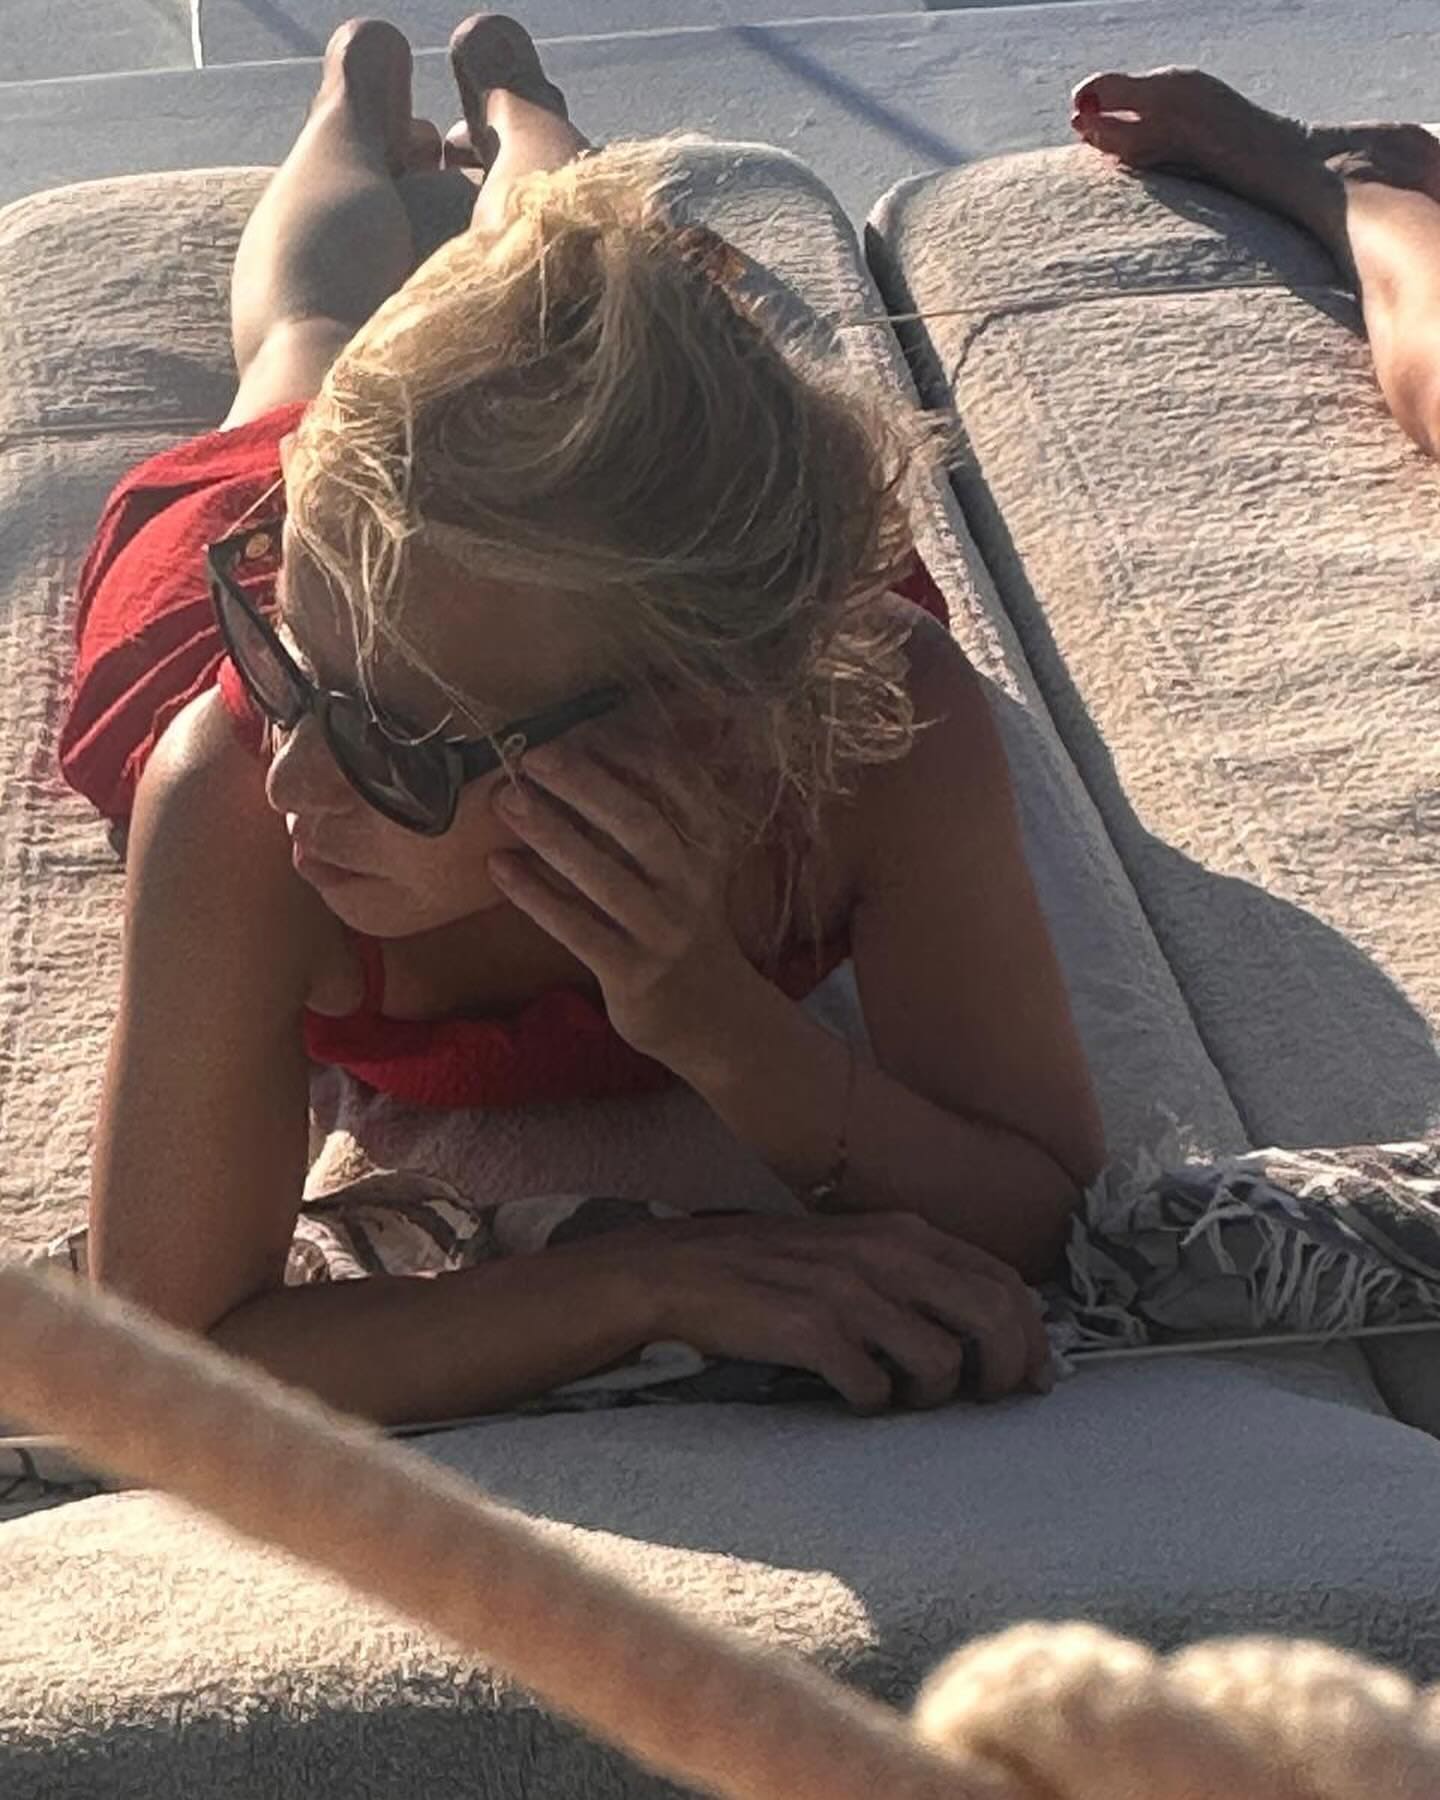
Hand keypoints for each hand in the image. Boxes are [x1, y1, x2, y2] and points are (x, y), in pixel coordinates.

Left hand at [487, 709, 757, 1062]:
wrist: (711, 1015)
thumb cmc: (681, 925)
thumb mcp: (688, 867)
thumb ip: (655, 816)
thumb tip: (588, 752)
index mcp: (710, 847)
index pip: (678, 786)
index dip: (630, 753)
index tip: (582, 723)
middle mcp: (693, 885)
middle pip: (639, 824)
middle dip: (584, 784)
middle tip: (532, 755)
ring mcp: (664, 932)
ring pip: (603, 876)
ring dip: (550, 834)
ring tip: (505, 801)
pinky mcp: (633, 973)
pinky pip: (577, 928)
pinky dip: (535, 896)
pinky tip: (499, 867)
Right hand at [554, 1208, 1055, 1409]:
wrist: (679, 1270)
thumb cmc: (776, 1268)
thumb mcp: (857, 1250)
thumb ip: (918, 1275)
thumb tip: (987, 1325)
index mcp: (904, 1232)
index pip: (1004, 1281)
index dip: (1033, 1335)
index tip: (1034, 1377)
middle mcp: (886, 1255)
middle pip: (993, 1318)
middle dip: (1006, 1370)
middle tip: (989, 1400)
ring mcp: (849, 1292)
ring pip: (942, 1360)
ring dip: (935, 1394)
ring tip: (906, 1396)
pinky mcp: (810, 1331)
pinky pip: (874, 1388)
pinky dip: (874, 1403)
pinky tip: (853, 1395)